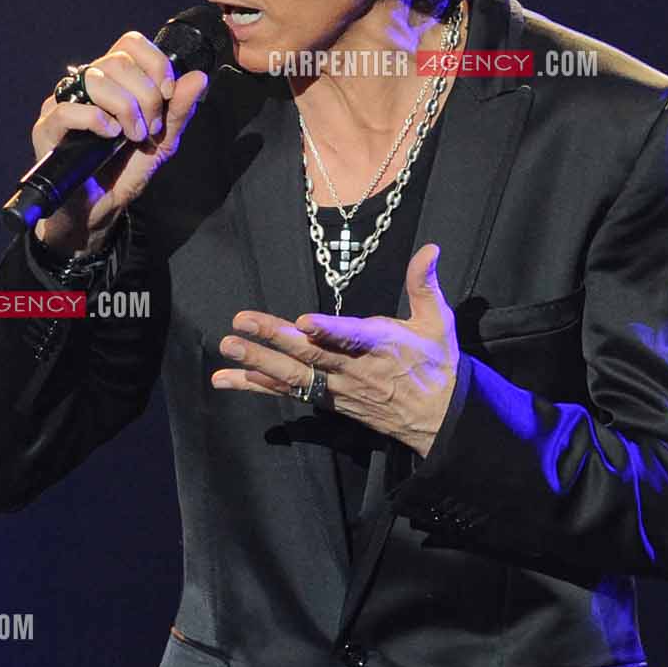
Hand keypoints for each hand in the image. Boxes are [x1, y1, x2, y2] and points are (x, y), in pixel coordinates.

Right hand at [29, 30, 210, 255]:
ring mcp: (64, 103)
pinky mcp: (46, 128)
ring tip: (132, 136)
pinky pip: (68, 109)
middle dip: (145, 95)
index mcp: (113, 80)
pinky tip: (109, 136)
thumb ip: (179, 110)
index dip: (154, 63)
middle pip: (118, 61)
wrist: (100, 209)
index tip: (167, 94)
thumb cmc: (125, 171)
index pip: (130, 43)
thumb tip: (199, 77)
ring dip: (125, 108)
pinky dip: (96, 120)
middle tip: (150, 127)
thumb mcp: (162, 140)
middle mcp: (86, 84)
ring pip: (95, 79)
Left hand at [210, 244, 459, 453]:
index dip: (328, 331)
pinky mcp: (327, 401)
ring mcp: (337, 388)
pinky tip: (228, 380)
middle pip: (310, 355)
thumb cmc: (437, 363)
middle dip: (273, 339)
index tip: (302, 322)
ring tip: (227, 349)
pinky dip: (257, 387)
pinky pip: (288, 394)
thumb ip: (424, 283)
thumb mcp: (437, 321)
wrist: (439, 419)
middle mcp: (354, 369)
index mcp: (381, 346)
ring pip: (293, 377)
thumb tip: (430, 247)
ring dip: (257, 364)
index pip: (352, 338)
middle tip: (239, 324)